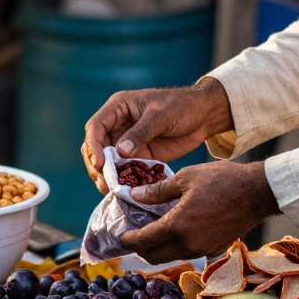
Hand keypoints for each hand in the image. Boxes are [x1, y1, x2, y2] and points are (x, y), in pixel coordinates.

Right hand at [81, 79, 233, 193]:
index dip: (94, 145)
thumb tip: (120, 151)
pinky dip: (123, 182)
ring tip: (111, 191)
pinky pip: (126, 171)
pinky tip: (124, 193)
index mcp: (118, 108)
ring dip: (108, 176)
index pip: (96, 127)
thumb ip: (141, 133)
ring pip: (108, 162)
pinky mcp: (139, 156)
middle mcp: (118, 125)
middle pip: (97, 147)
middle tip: (104, 183)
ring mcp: (127, 142)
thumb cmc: (182, 105)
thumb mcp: (161, 115)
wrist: (204, 116)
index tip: (100, 164)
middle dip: (97, 166)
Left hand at [119, 160, 278, 262]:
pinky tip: (176, 232)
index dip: (129, 240)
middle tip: (133, 236)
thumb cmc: (223, 180)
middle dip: (140, 249)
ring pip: (172, 256)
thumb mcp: (186, 178)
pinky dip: (177, 247)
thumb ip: (157, 190)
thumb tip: (134, 195)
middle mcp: (189, 244)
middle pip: (155, 256)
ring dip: (158, 249)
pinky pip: (189, 253)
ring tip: (152, 233)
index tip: (120, 235)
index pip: (144, 240)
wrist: (258, 192)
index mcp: (178, 226)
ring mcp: (203, 250)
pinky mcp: (215, 250)